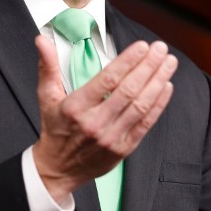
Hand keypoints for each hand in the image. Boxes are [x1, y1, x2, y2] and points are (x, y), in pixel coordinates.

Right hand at [31, 35, 177, 201]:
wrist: (58, 168)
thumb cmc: (55, 128)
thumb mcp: (46, 96)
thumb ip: (47, 66)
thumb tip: (42, 41)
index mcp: (76, 107)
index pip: (107, 79)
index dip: (128, 61)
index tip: (142, 46)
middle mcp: (95, 122)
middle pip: (128, 90)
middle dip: (148, 66)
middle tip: (161, 48)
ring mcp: (111, 137)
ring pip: (140, 105)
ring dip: (157, 81)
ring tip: (169, 63)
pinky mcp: (123, 148)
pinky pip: (145, 123)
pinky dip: (159, 104)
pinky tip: (166, 87)